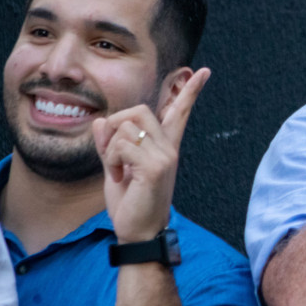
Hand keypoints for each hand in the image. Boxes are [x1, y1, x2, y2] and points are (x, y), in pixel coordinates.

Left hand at [92, 68, 210, 242]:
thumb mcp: (115, 167)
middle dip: (117, 125)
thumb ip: (109, 143)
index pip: (179, 112)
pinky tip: (119, 178)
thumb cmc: (129, 203)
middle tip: (114, 154)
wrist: (138, 233)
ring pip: (126, 127)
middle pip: (140, 109)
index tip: (204, 72)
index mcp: (164, 147)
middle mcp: (169, 148)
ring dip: (110, 149)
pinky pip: (122, 145)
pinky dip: (112, 160)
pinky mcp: (156, 167)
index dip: (190, 91)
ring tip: (118, 172)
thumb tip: (101, 121)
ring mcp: (165, 156)